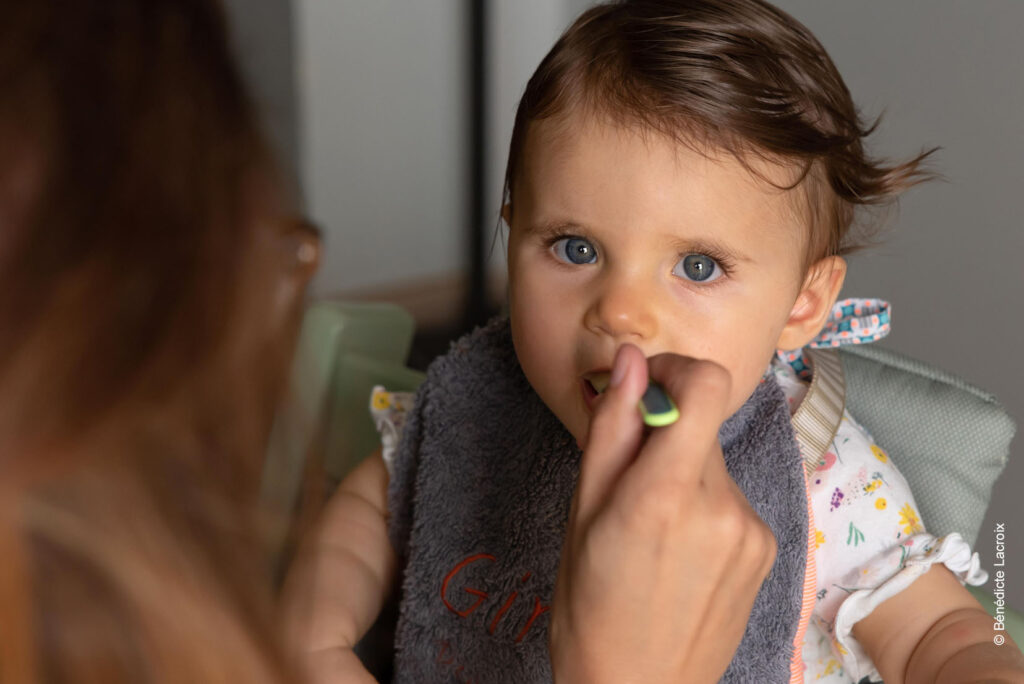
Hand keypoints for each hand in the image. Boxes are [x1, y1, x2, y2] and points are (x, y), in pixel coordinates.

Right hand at [549, 344, 776, 683]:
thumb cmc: (591, 608)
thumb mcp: (582, 511)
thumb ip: (612, 428)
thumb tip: (631, 361)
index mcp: (665, 495)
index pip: (706, 385)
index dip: (675, 369)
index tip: (646, 386)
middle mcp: (721, 508)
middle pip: (701, 427)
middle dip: (663, 437)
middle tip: (626, 485)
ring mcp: (751, 531)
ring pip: (713, 465)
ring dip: (682, 475)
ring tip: (651, 531)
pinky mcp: (766, 549)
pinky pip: (731, 500)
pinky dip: (703, 507)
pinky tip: (678, 552)